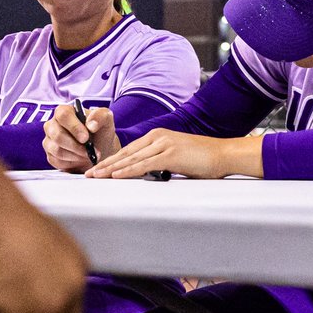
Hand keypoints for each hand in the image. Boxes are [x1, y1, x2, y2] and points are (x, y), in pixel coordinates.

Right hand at [44, 104, 119, 170]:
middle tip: (90, 151)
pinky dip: (72, 163)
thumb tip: (90, 125)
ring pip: (57, 150)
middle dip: (76, 146)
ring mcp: (49, 141)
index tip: (86, 138)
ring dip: (76, 155)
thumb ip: (100, 116)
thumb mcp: (106, 119)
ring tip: (88, 155)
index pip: (62, 115)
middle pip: (57, 135)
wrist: (101, 149)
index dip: (74, 127)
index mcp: (64, 111)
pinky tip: (81, 159)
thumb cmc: (100, 131)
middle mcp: (52, 125)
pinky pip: (57, 161)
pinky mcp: (50, 155)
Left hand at [87, 129, 262, 179]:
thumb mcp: (178, 158)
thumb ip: (161, 162)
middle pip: (125, 153)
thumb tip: (149, 174)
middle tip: (88, 174)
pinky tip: (115, 176)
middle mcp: (158, 137)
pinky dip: (127, 171)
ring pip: (131, 158)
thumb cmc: (204, 159)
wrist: (224, 155)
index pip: (129, 150)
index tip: (98, 169)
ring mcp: (163, 144)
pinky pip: (143, 165)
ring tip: (95, 176)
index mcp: (158, 136)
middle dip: (105, 164)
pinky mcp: (169, 155)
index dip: (112, 160)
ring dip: (110, 169)